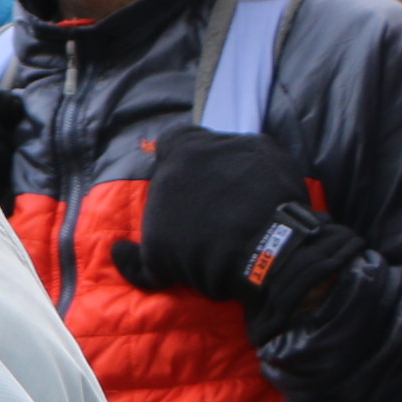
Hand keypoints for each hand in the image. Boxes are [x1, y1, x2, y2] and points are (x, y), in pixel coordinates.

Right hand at [109, 125, 332, 313]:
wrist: (264, 255)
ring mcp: (252, 149)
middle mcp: (214, 142)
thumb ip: (135, 257)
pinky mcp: (283, 161)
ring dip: (238, 176)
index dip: (173, 157)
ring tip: (243, 209)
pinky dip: (267, 183)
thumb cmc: (203, 252)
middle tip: (212, 203)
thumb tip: (119, 250)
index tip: (179, 183)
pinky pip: (269, 167)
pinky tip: (266, 207)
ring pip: (239, 157)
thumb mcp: (158, 261)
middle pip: (208, 150)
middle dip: (208, 171)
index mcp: (178, 155)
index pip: (172, 140)